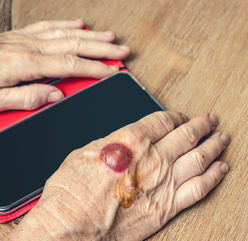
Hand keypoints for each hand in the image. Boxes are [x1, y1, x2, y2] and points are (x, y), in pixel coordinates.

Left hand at [0, 19, 129, 111]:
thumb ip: (25, 99)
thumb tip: (54, 96)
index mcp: (23, 65)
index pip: (69, 65)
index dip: (95, 68)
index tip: (113, 72)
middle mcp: (25, 47)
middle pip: (72, 44)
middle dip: (101, 48)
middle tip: (122, 50)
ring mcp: (21, 39)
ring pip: (63, 33)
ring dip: (89, 35)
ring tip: (109, 36)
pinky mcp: (15, 37)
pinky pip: (45, 26)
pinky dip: (64, 24)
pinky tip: (77, 23)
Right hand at [0, 111, 229, 240]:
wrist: (73, 229)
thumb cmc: (72, 193)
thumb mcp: (86, 152)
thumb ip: (114, 143)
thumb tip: (125, 140)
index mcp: (133, 139)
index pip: (165, 121)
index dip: (178, 116)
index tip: (183, 117)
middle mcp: (155, 158)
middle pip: (188, 135)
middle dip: (203, 125)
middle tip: (211, 121)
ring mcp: (165, 183)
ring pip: (200, 158)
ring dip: (214, 146)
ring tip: (222, 140)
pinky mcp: (168, 207)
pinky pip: (200, 188)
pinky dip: (214, 177)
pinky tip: (222, 169)